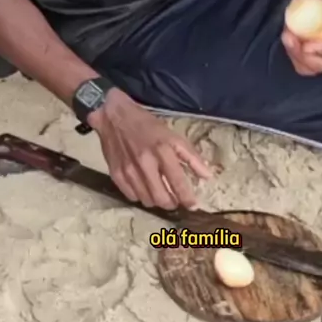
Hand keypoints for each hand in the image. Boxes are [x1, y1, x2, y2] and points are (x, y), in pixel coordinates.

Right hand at [89, 88, 211, 208]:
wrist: (114, 116)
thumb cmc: (147, 124)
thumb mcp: (173, 135)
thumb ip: (191, 156)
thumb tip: (207, 176)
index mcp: (163, 151)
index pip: (178, 181)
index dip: (187, 198)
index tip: (193, 205)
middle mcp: (146, 163)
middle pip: (162, 198)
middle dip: (172, 203)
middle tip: (175, 200)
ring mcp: (129, 170)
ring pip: (147, 200)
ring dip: (157, 201)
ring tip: (161, 193)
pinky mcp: (116, 175)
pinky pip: (132, 196)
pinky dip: (141, 196)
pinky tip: (145, 188)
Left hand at [281, 0, 321, 75]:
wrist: (319, 3)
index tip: (307, 46)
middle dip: (304, 55)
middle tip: (289, 38)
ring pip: (310, 68)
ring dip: (294, 52)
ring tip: (287, 34)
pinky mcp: (314, 64)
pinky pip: (301, 66)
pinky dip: (292, 53)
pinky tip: (288, 38)